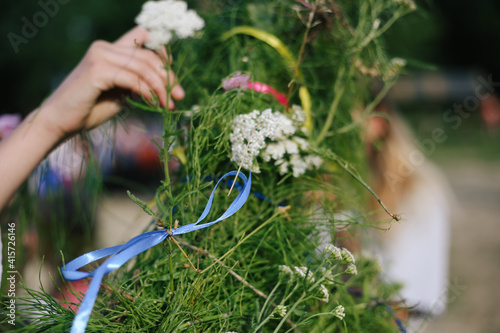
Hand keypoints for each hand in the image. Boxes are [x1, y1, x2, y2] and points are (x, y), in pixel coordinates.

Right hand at [39, 26, 183, 138]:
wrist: (60, 122)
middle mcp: (105, 47)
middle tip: (179, 96)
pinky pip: (132, 78)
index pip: (145, 37)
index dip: (164, 53)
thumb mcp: (121, 94)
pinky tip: (153, 103)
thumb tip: (167, 85)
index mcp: (110, 49)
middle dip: (168, 77)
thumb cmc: (89, 109)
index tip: (173, 79)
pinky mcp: (97, 71)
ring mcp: (100, 56)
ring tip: (169, 104)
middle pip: (149, 54)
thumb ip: (138, 84)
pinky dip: (146, 91)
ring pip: (144, 66)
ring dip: (161, 87)